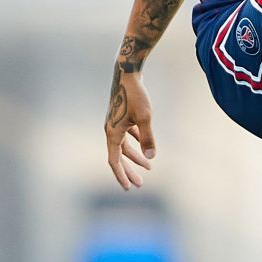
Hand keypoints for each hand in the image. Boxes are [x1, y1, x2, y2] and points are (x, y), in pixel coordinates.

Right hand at [104, 65, 155, 189]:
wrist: (127, 73)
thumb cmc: (136, 95)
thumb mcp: (145, 117)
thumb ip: (147, 138)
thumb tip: (150, 158)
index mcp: (112, 133)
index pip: (114, 161)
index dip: (121, 175)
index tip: (128, 188)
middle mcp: (111, 130)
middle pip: (119, 157)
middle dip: (129, 171)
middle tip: (139, 185)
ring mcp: (115, 123)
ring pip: (124, 146)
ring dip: (135, 158)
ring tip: (148, 168)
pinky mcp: (121, 116)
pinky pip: (127, 136)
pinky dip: (135, 143)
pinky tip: (145, 149)